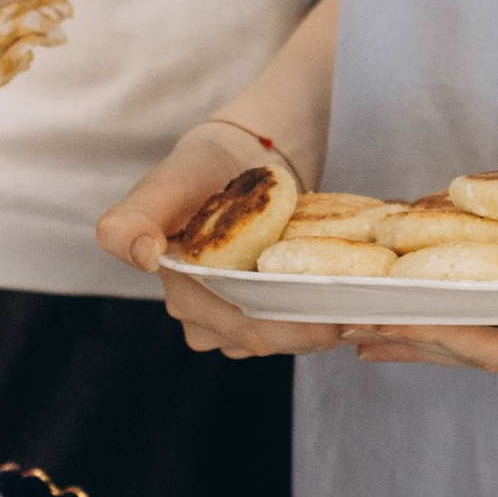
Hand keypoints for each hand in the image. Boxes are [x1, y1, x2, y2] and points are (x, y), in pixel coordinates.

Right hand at [96, 123, 345, 360]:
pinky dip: (312, 318)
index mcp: (180, 291)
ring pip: (277, 340)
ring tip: (358, 307)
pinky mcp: (248, 312)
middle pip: (264, 338)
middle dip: (313, 330)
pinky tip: (340, 302)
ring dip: (315, 328)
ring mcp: (222, 318)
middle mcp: (196, 314)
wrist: (233, 156)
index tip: (337, 317)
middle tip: (364, 313)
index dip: (292, 328)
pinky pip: (283, 329)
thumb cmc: (202, 166)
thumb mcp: (169, 181)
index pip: (241, 327)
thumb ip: (134, 217)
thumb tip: (145, 256)